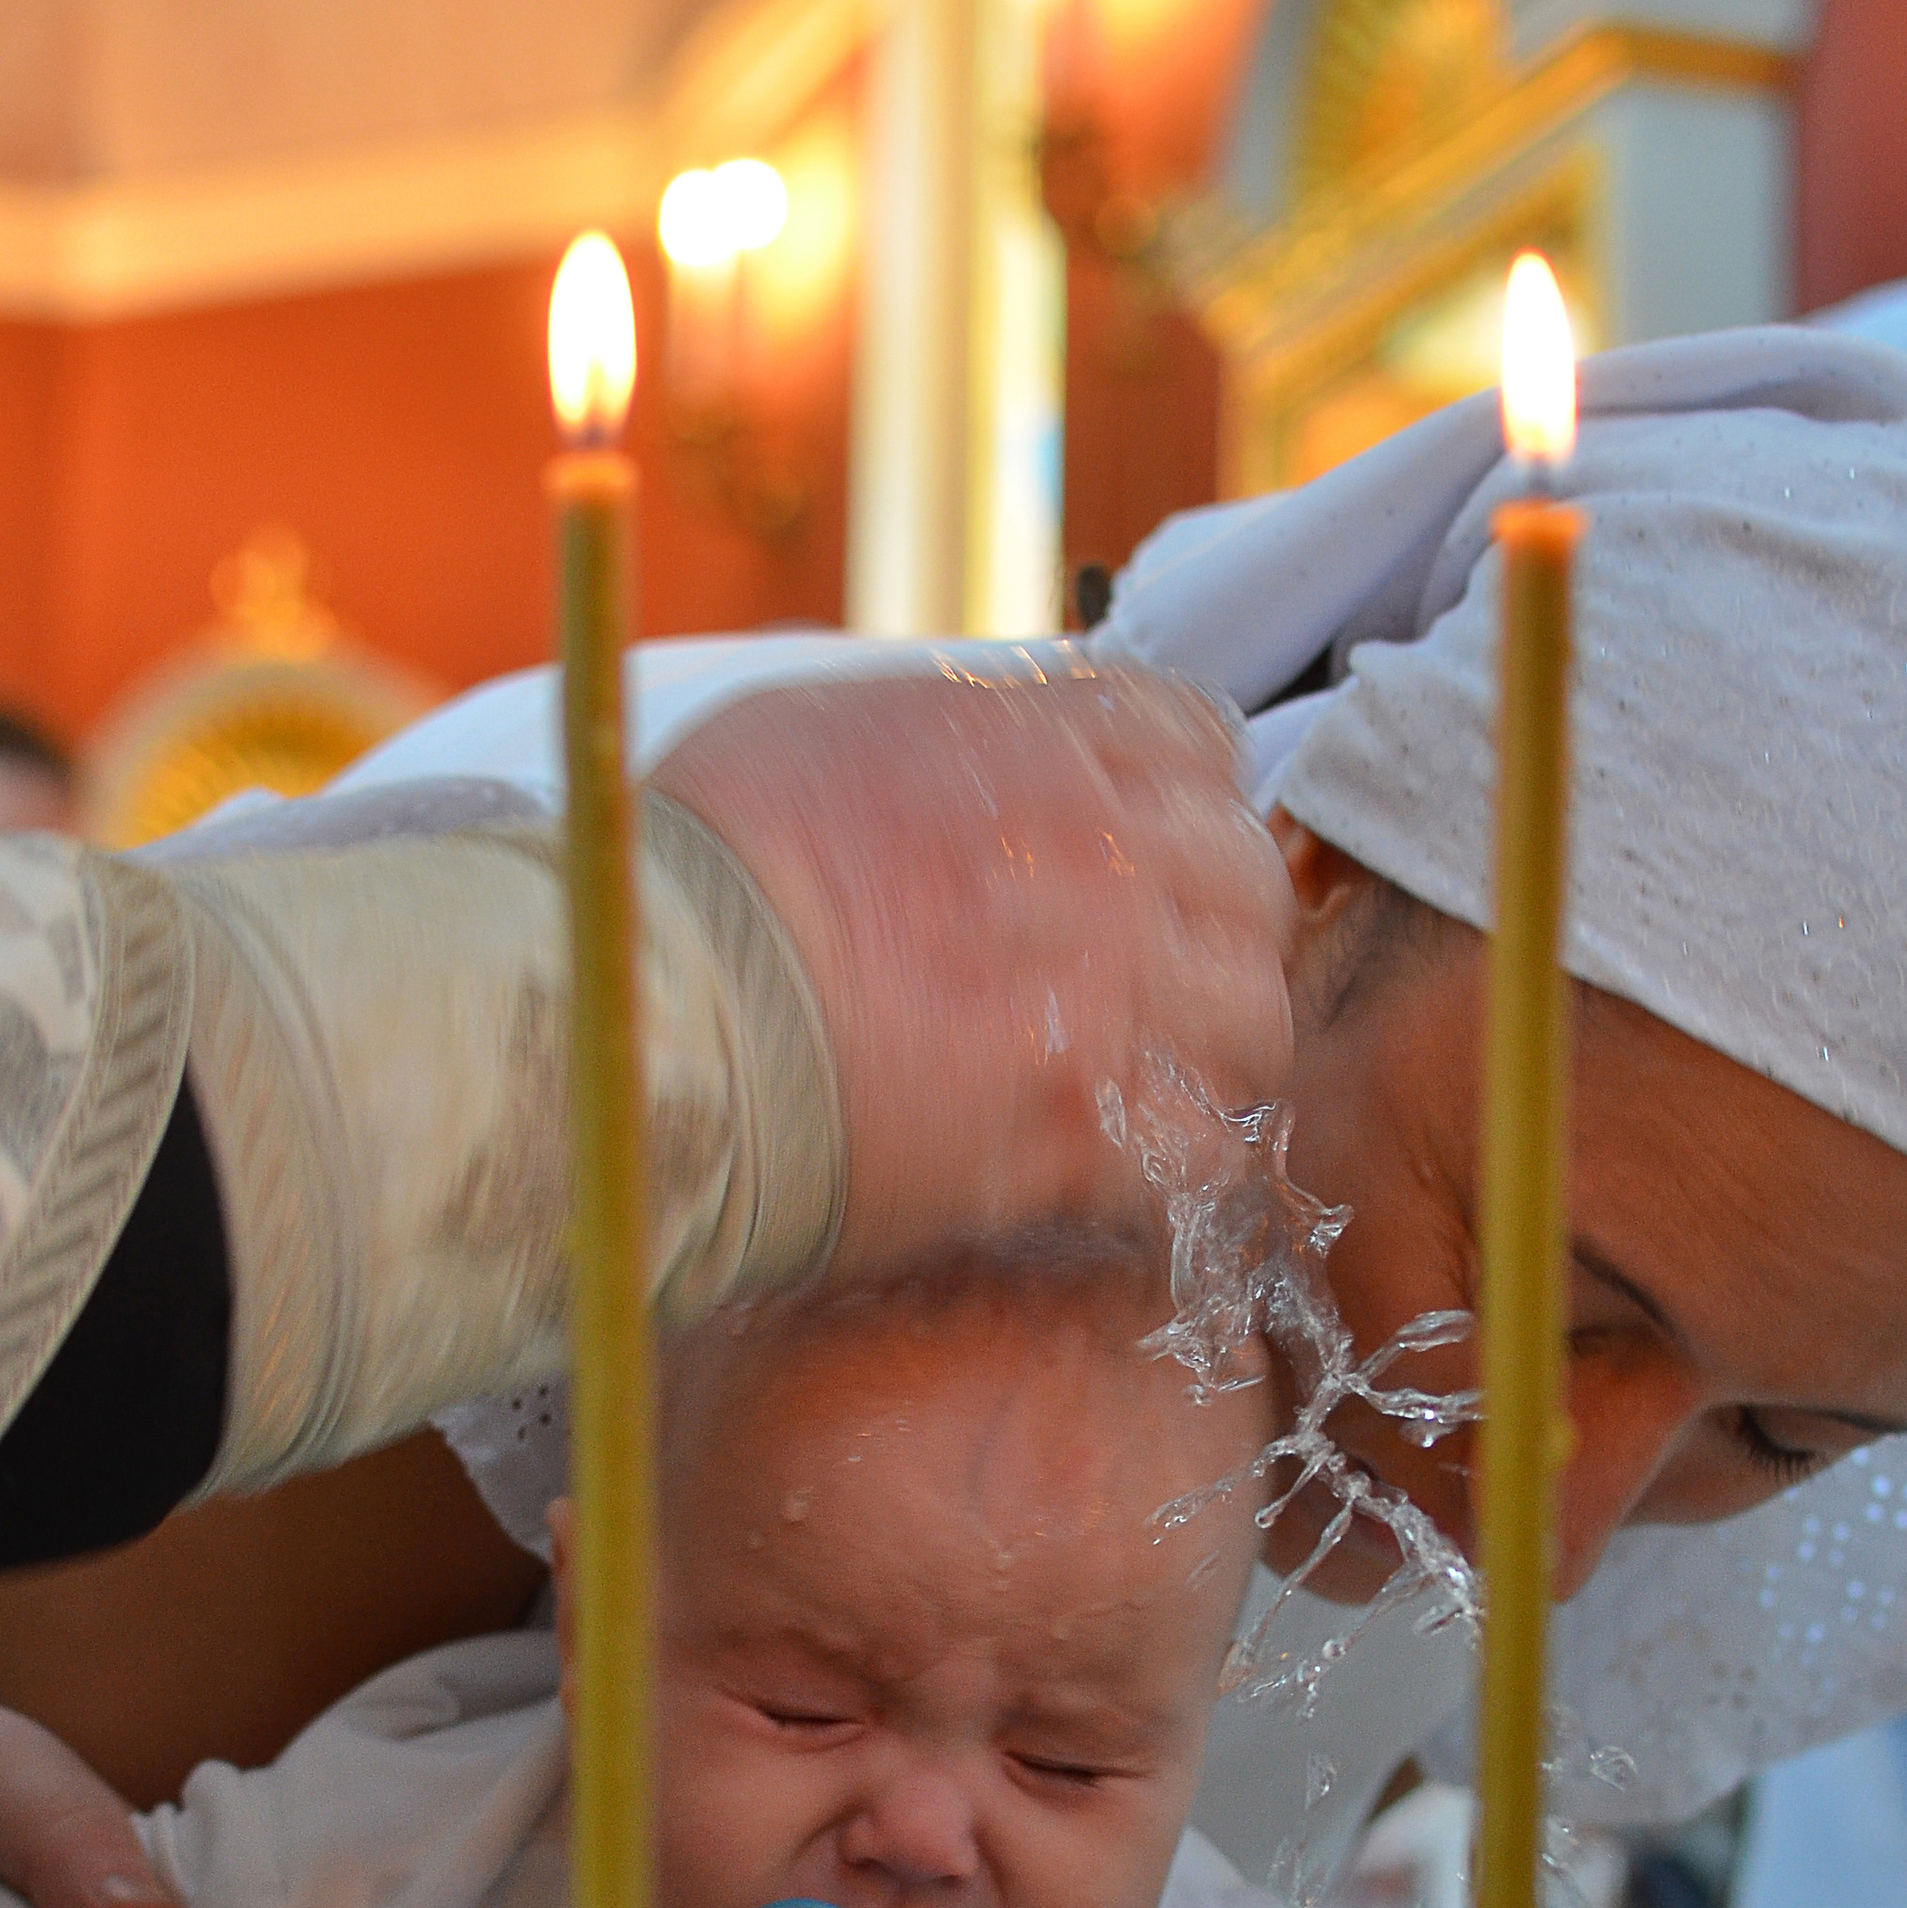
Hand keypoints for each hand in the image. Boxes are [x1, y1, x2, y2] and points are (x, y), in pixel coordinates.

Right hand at [653, 658, 1292, 1275]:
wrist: (656, 1009)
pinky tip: (1119, 1178)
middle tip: (1147, 991)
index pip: (1200, 746)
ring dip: (1208, 1055)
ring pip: (1250, 1022)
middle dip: (1211, 935)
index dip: (1180, 807)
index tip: (1143, 859)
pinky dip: (1178, 1169)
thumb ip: (943, 737)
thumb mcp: (825, 728)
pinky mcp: (1084, 1128)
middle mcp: (1107, 853)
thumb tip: (970, 760)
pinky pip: (1207, 1150)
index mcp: (1047, 741)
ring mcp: (1111, 992)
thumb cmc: (699, 868)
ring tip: (1137, 1092)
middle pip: (1246, 887)